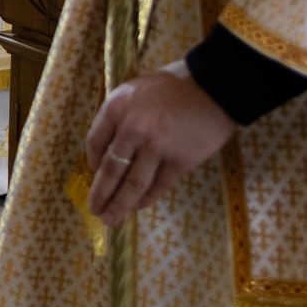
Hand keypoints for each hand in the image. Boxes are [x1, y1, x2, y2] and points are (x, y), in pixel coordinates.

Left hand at [85, 61, 235, 225]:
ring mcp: (156, 147)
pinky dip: (147, 198)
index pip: (94, 142)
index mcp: (116, 107)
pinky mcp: (179, 161)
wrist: (214, 88)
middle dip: (101, 193)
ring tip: (111, 219)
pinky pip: (158, 185)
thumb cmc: (172, 86)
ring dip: (120, 204)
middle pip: (110, 169)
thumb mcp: (134, 90)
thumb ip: (119, 115)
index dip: (92, 162)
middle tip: (95, 210)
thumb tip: (108, 147)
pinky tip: (139, 206)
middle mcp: (132, 128)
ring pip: (133, 183)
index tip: (93, 174)